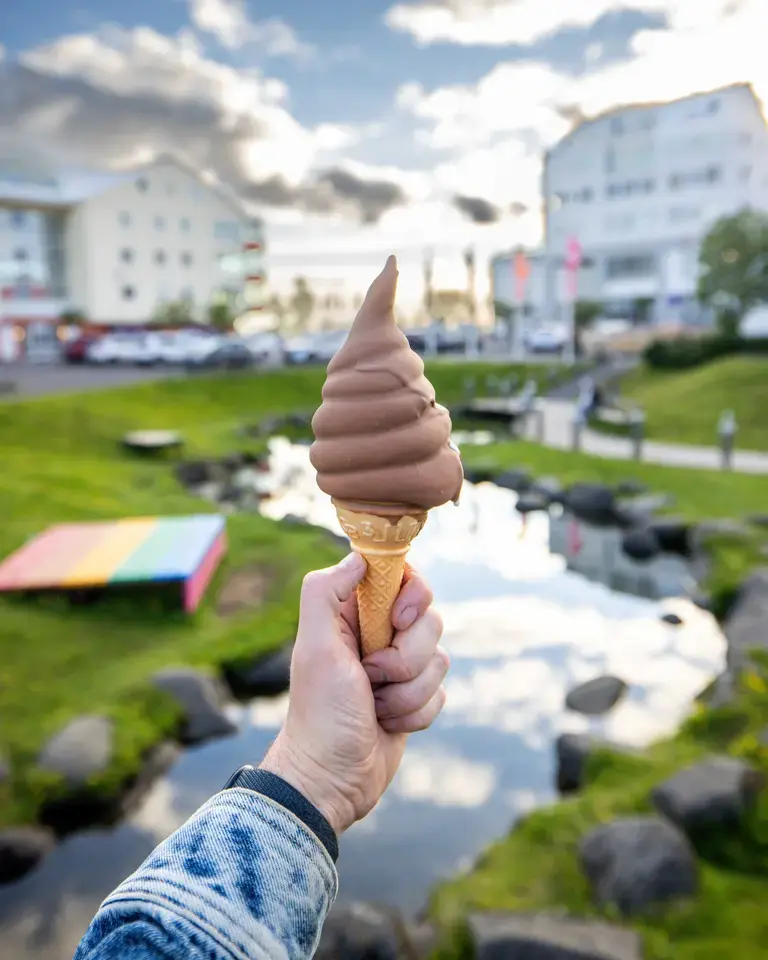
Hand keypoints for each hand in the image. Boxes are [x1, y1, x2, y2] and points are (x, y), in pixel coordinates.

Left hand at [260, 553, 447, 834]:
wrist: (330, 779)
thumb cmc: (319, 713)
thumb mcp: (314, 647)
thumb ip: (326, 593)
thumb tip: (358, 557)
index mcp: (353, 613)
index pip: (402, 577)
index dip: (412, 594)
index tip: (400, 620)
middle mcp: (378, 635)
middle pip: (430, 620)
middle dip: (407, 657)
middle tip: (371, 675)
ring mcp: (398, 668)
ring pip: (440, 660)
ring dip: (407, 692)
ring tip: (374, 706)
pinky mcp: (413, 698)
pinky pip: (441, 693)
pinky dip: (415, 713)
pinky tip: (386, 724)